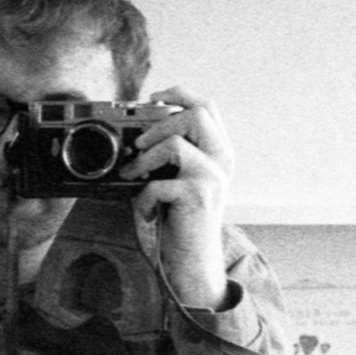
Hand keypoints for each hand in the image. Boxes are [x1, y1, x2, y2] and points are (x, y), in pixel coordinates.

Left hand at [121, 87, 231, 310]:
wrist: (194, 260)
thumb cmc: (183, 219)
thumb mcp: (182, 179)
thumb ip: (173, 154)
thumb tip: (137, 132)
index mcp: (219, 151)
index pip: (207, 106)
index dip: (179, 94)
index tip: (154, 98)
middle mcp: (222, 160)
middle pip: (197, 114)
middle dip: (160, 122)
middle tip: (140, 143)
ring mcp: (212, 178)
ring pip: (174, 144)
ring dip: (144, 159)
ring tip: (133, 176)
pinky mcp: (197, 197)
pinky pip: (158, 183)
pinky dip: (144, 197)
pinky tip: (148, 210)